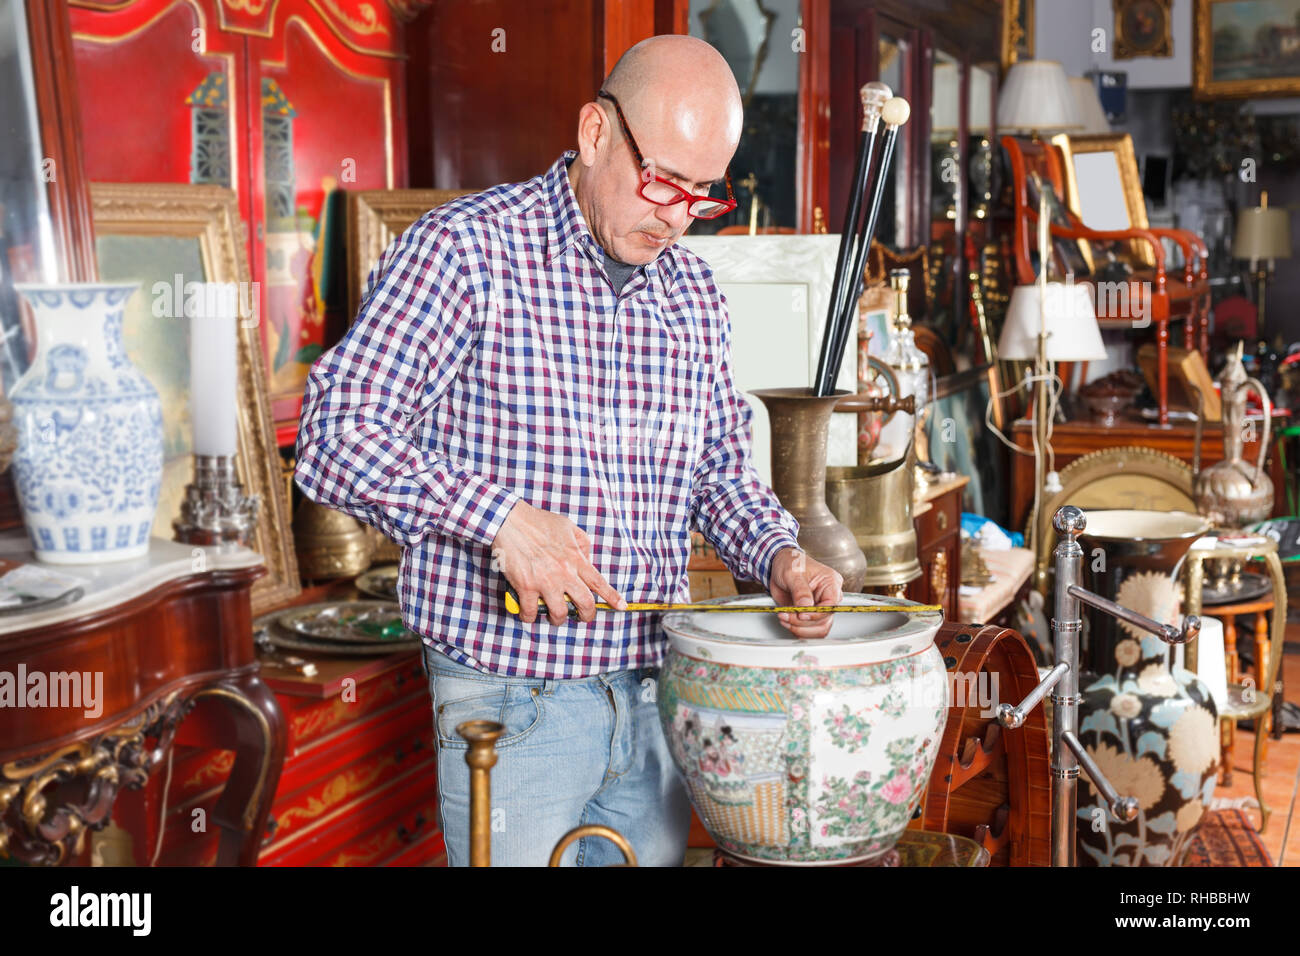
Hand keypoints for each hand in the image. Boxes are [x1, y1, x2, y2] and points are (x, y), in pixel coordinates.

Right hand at [491, 501, 625, 624]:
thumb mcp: (568, 526)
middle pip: (584, 603)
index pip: (599, 582)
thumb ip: (582, 543)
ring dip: (558, 619)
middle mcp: (564, 572)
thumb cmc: (537, 521)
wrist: (510, 521)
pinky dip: (529, 617)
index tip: (621, 606)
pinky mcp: (526, 586)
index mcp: (576, 558)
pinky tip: (529, 614)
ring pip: (559, 613)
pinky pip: (530, 612)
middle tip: (582, 617)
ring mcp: (545, 581)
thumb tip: (587, 558)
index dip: (612, 597)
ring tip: (554, 616)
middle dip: (586, 615)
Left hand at [768, 547, 841, 638]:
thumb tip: (806, 606)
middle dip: (803, 622)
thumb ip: (800, 590)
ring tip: (785, 619)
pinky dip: (798, 630)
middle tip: (786, 615)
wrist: (779, 564)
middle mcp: (829, 596)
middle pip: (825, 619)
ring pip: (819, 628)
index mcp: (831, 582)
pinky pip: (810, 630)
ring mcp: (820, 607)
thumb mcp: (793, 573)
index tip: (801, 614)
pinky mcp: (811, 614)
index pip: (831, 604)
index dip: (816, 613)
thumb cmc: (789, 563)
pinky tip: (787, 621)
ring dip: (800, 628)